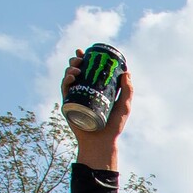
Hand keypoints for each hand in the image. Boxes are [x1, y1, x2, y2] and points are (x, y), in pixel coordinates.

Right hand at [64, 50, 131, 170]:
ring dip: (70, 69)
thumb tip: (127, 72)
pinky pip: (64, 89)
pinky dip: (66, 81)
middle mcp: (83, 90)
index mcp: (95, 88)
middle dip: (76, 61)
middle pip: (76, 71)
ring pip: (68, 78)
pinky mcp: (68, 104)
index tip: (86, 50)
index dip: (86, 59)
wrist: (102, 141)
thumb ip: (128, 91)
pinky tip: (71, 77)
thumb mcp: (124, 106)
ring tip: (77, 68)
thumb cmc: (114, 125)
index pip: (89, 70)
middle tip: (80, 58)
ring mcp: (75, 96)